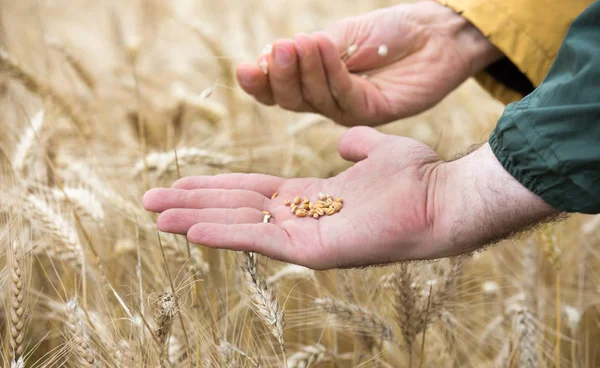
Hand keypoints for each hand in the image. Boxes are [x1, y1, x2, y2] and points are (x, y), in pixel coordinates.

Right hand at [142, 127, 444, 268]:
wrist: (444, 198)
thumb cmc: (417, 178)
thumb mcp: (379, 152)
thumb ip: (358, 147)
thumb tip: (343, 141)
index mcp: (311, 197)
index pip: (251, 192)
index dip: (215, 187)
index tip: (181, 184)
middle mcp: (301, 217)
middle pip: (235, 208)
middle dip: (192, 204)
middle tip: (150, 202)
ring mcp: (305, 235)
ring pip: (240, 224)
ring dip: (195, 219)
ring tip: (156, 215)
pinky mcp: (314, 248)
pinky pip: (261, 240)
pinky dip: (226, 235)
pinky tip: (190, 230)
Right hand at [236, 1, 501, 125]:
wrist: (434, 34)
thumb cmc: (387, 32)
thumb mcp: (339, 36)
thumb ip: (308, 52)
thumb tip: (264, 60)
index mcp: (315, 83)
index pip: (279, 92)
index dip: (259, 84)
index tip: (243, 68)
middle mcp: (328, 101)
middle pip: (292, 100)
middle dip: (280, 76)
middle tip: (279, 49)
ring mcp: (349, 110)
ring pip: (315, 99)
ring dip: (306, 68)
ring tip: (301, 42)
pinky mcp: (372, 112)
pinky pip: (344, 95)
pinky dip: (331, 71)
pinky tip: (323, 47)